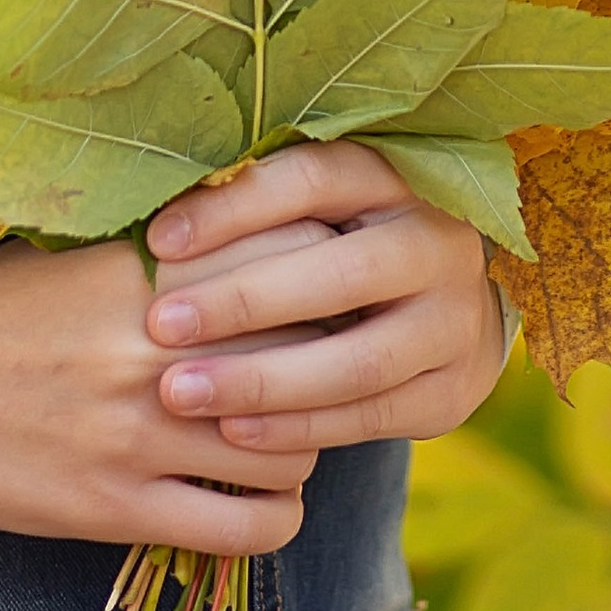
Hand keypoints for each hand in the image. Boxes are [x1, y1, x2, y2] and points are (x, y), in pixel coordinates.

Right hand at [0, 235, 315, 551]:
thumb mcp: (81, 256)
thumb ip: (173, 258)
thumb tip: (269, 256)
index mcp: (149, 268)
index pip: (294, 254)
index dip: (328, 267)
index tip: (328, 284)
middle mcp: (156, 347)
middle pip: (311, 350)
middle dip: (331, 362)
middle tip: (323, 370)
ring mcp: (139, 434)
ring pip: (292, 449)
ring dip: (301, 446)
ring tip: (280, 441)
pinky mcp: (116, 509)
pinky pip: (246, 529)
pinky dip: (273, 518)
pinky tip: (256, 503)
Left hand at [145, 145, 507, 452]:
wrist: (451, 306)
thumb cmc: (347, 242)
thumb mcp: (320, 206)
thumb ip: (259, 207)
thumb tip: (156, 224)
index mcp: (397, 178)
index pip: (313, 180)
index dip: (233, 209)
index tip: (156, 241)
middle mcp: (438, 245)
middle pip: (341, 275)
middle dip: (243, 303)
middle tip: (159, 326)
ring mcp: (454, 323)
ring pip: (357, 362)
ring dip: (262, 382)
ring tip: (182, 393)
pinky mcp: (451, 392)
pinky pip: (369, 418)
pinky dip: (297, 428)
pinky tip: (232, 432)